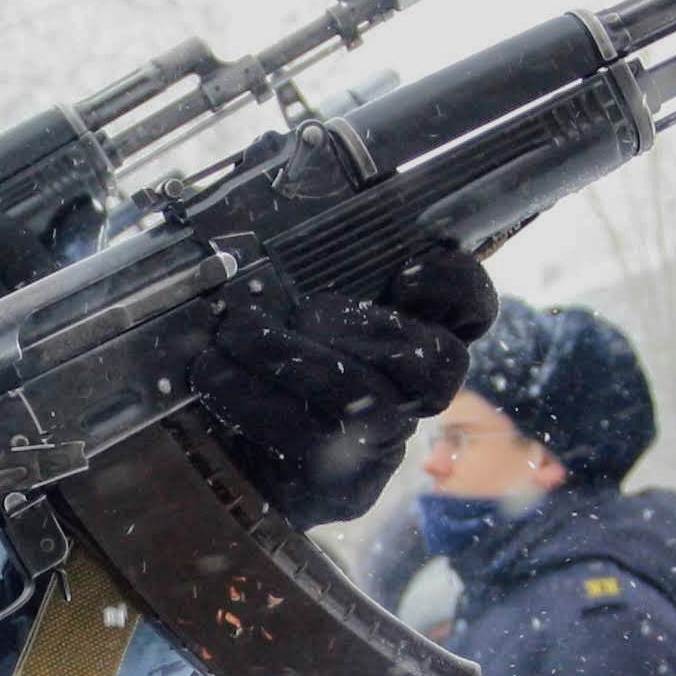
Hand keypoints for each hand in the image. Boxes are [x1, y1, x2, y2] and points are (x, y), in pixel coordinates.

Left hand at [186, 240, 496, 527]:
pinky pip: (312, 440)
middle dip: (361, 326)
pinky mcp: (345, 491)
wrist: (204, 450)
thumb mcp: (275, 293)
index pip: (470, 312)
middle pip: (440, 364)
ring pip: (374, 401)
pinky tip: (215, 376)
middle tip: (297, 311)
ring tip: (237, 335)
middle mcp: (410, 396)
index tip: (405, 271)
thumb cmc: (249, 358)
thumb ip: (302, 252)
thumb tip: (294, 183)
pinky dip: (254, 398)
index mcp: (407, 337)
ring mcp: (383, 448)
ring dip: (295, 358)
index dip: (455, 287)